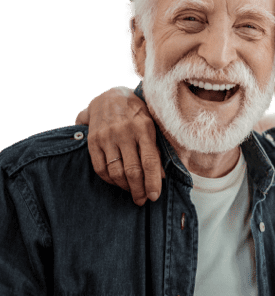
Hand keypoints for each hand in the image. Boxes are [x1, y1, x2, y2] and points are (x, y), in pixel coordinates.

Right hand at [79, 86, 163, 205]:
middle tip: (142, 200)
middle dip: (139, 189)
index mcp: (144, 128)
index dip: (153, 181)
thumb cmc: (137, 113)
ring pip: (116, 171)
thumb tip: (161, 175)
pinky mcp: (93, 141)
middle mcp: (124, 132)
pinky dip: (110, 180)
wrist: (110, 96)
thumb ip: (156, 149)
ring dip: (125, 187)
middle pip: (132, 170)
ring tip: (132, 192)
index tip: (155, 196)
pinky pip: (100, 168)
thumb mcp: (152, 125)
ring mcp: (107, 137)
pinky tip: (117, 182)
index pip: (150, 161)